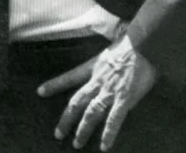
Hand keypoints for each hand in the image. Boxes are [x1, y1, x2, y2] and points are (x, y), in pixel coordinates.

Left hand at [38, 36, 157, 150]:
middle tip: (58, 133)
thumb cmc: (132, 43)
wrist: (145, 44)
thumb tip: (103, 62)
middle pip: (76, 102)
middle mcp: (97, 81)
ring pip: (91, 114)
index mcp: (93, 67)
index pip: (70, 76)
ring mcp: (110, 91)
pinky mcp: (125, 99)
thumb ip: (104, 58)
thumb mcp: (110, 46)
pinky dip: (108, 134)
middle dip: (66, 119)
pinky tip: (104, 146)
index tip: (40, 92)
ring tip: (76, 143)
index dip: (55, 84)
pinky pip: (114, 120)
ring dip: (83, 130)